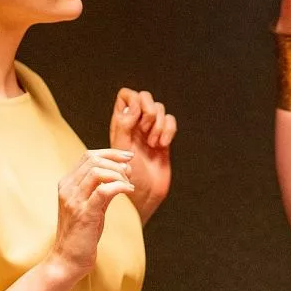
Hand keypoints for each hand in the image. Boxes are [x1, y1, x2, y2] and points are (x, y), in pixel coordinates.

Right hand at [50, 149, 135, 274]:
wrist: (67, 260)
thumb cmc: (81, 234)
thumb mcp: (91, 206)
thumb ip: (102, 188)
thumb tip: (123, 171)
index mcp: (67, 184)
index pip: (88, 156)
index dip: (110, 153)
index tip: (127, 157)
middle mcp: (67, 189)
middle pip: (93, 160)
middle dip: (117, 162)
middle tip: (130, 173)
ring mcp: (74, 201)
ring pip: (97, 172)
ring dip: (119, 175)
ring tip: (129, 185)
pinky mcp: (84, 214)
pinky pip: (103, 191)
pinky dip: (120, 187)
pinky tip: (129, 191)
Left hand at [109, 88, 175, 221]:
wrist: (142, 195)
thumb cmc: (125, 177)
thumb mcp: (119, 150)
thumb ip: (123, 126)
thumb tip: (133, 106)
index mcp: (120, 124)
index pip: (126, 95)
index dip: (134, 101)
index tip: (136, 119)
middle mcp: (135, 124)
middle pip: (145, 97)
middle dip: (149, 111)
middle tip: (146, 130)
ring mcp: (150, 131)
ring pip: (160, 108)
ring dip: (159, 125)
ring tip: (153, 143)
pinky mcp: (164, 139)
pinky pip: (171, 121)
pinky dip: (169, 131)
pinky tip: (162, 146)